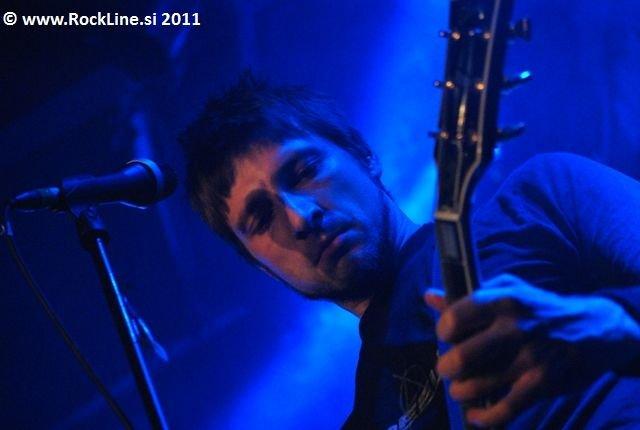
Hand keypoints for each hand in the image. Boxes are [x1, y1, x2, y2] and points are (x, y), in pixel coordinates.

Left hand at [424, 274, 639, 427]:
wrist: (593, 327)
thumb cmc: (536, 307)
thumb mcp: (505, 292)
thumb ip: (466, 298)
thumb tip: (429, 297)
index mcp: (502, 299)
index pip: (455, 317)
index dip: (444, 330)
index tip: (447, 335)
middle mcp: (515, 327)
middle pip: (461, 357)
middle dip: (447, 368)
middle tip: (449, 368)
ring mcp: (529, 357)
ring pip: (476, 386)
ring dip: (461, 392)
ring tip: (461, 389)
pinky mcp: (542, 382)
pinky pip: (505, 409)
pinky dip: (485, 417)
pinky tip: (476, 415)